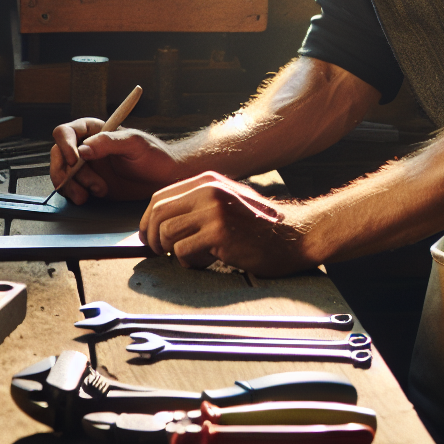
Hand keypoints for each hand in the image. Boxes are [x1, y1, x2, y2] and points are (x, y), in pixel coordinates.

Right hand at [50, 119, 182, 204]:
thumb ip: (108, 142)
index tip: (75, 159)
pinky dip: (75, 194)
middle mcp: (85, 147)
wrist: (164, 180)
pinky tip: (92, 196)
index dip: (65, 145)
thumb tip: (83, 149)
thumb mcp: (134, 143)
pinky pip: (70, 188)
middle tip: (84, 186)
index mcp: (93, 130)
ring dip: (73, 186)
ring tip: (97, 192)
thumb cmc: (154, 155)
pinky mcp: (88, 185)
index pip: (66, 132)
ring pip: (62, 174)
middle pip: (58, 155)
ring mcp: (85, 167)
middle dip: (65, 171)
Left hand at [140, 172, 314, 276]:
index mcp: (207, 181)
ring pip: (168, 234)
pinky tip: (208, 262)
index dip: (148, 221)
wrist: (295, 236)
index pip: (159, 197)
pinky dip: (189, 263)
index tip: (149, 238)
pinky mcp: (220, 233)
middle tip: (160, 253)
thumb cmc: (260, 226)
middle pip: (158, 214)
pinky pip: (183, 251)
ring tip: (193, 257)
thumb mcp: (227, 202)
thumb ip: (197, 205)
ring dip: (173, 252)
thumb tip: (161, 223)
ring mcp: (214, 211)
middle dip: (152, 238)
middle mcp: (208, 191)